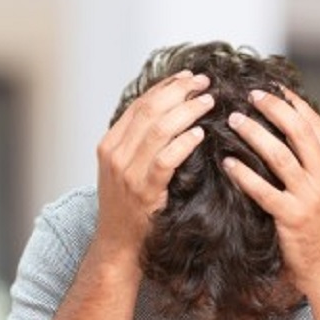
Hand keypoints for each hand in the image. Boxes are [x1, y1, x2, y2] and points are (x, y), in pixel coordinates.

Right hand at [94, 70, 212, 266]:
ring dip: (186, 112)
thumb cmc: (131, 206)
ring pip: (157, 130)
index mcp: (110, 143)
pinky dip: (183, 143)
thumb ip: (143, 144)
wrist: (119, 243)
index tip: (188, 76)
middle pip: (149, 110)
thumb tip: (172, 115)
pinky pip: (165, 160)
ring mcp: (128, 172)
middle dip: (179, 92)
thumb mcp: (129, 168)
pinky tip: (200, 134)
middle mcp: (115, 153)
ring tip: (208, 101)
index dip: (165, 87)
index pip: (139, 105)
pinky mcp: (144, 191)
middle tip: (205, 82)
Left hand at [222, 88, 319, 294]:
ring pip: (280, 155)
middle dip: (274, 108)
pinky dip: (243, 174)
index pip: (317, 125)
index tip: (276, 89)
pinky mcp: (292, 217)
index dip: (295, 103)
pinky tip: (227, 163)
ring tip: (234, 120)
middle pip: (299, 131)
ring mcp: (310, 197)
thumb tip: (309, 137)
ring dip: (254, 133)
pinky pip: (263, 190)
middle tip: (251, 94)